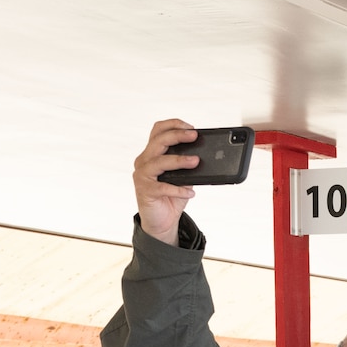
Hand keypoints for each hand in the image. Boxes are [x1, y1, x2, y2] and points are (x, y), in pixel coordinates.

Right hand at [134, 119, 198, 243]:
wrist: (161, 222)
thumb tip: (204, 157)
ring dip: (179, 160)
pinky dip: (179, 189)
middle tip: (194, 136)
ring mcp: (143, 175)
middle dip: (177, 135)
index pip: (158, 131)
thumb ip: (188, 166)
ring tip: (196, 161)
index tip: (191, 127)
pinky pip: (163, 187)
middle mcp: (144, 161)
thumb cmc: (171, 197)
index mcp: (152, 154)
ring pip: (159, 161)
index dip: (173, 125)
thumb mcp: (184, 178)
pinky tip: (191, 192)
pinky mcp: (145, 191)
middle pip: (158, 141)